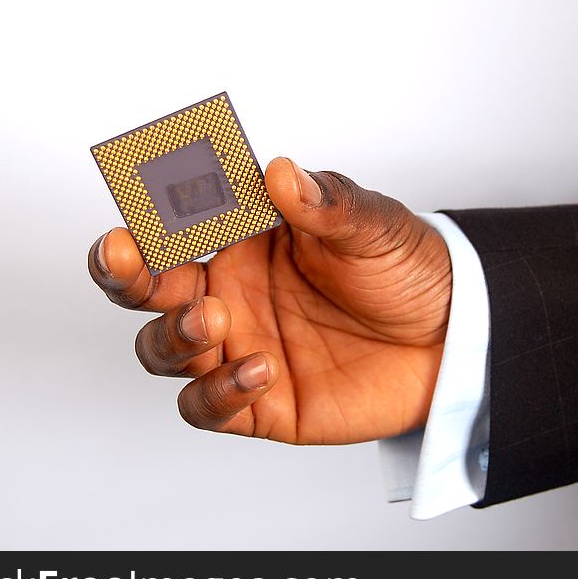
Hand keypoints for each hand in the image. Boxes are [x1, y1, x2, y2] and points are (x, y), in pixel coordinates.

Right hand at [88, 158, 451, 443]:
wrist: (452, 339)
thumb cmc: (407, 272)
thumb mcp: (372, 228)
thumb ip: (325, 204)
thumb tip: (280, 171)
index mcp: (244, 241)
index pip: (175, 224)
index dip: (147, 214)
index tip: (140, 203)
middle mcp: (230, 294)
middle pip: (145, 289)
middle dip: (124, 274)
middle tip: (126, 257)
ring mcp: (239, 348)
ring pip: (161, 351)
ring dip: (172, 336)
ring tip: (214, 320)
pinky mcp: (259, 403)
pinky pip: (206, 407)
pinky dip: (217, 393)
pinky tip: (259, 370)